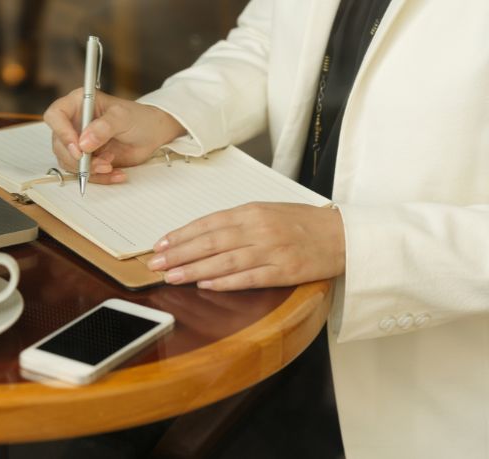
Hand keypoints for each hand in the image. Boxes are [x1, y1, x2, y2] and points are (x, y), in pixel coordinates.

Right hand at [43, 88, 184, 183]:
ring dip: (88, 169)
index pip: (55, 115)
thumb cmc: (139, 118)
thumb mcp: (123, 117)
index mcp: (78, 103)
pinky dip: (99, 177)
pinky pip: (83, 173)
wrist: (153, 135)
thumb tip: (84, 143)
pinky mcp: (87, 159)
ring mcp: (79, 142)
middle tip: (99, 163)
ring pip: (68, 162)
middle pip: (59, 144)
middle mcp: (74, 123)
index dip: (61, 132)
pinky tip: (116, 173)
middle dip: (78, 158)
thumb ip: (104, 127)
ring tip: (110, 166)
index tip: (77, 148)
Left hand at [147, 203, 344, 290]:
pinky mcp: (284, 271)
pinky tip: (205, 284)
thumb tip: (202, 234)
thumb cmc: (303, 223)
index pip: (208, 223)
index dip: (181, 234)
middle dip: (179, 253)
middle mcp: (259, 228)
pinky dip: (225, 282)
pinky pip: (249, 277)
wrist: (344, 235)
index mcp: (252, 211)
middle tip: (155, 262)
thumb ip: (237, 222)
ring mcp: (272, 250)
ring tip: (172, 276)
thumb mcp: (268, 212)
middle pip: (210, 241)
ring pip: (224, 260)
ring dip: (194, 268)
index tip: (161, 244)